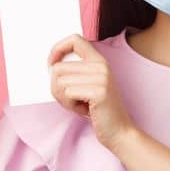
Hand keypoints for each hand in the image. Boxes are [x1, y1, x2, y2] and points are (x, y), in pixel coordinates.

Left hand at [49, 34, 139, 150]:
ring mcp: (101, 78)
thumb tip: (50, 66)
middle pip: (58, 67)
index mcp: (99, 61)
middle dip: (56, 87)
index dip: (57, 49)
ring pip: (59, 82)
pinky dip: (69, 105)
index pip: (75, 39)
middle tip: (72, 98)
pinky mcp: (98, 91)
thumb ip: (73, 72)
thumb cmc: (98, 110)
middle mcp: (101, 66)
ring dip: (63, 98)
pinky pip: (67, 93)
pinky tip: (83, 109)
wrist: (119, 131)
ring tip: (79, 104)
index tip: (51, 63)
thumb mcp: (86, 85)